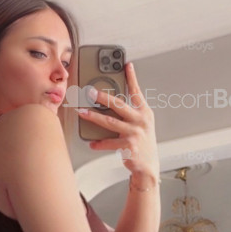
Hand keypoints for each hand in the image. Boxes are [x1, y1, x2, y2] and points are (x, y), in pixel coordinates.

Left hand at [78, 61, 159, 182]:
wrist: (148, 166)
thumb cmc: (143, 143)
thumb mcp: (142, 125)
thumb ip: (130, 113)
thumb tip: (110, 102)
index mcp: (145, 113)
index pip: (137, 92)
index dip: (132, 78)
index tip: (126, 65)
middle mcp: (141, 121)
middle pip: (119, 105)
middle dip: (102, 97)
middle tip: (89, 91)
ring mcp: (135, 133)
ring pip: (110, 122)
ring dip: (93, 117)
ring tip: (82, 112)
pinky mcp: (129, 146)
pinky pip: (109, 143)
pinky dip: (99, 143)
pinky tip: (92, 143)